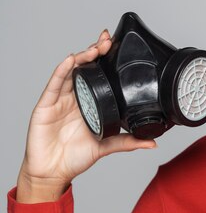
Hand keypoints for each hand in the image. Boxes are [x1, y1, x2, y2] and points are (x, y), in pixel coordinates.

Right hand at [16, 29, 156, 203]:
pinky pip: (54, 84)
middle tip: (107, 39)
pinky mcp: (46, 105)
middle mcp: (74, 96)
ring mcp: (59, 99)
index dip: (105, 59)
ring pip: (70, 71)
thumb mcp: (107, 145)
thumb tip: (153, 143)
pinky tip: (70, 60)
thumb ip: (128, 142)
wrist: (53, 173)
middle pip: (85, 67)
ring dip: (82, 57)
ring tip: (94, 48)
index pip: (98, 74)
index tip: (116, 45)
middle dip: (95, 51)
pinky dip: (62, 71)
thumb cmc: (75, 157)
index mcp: (89, 102)